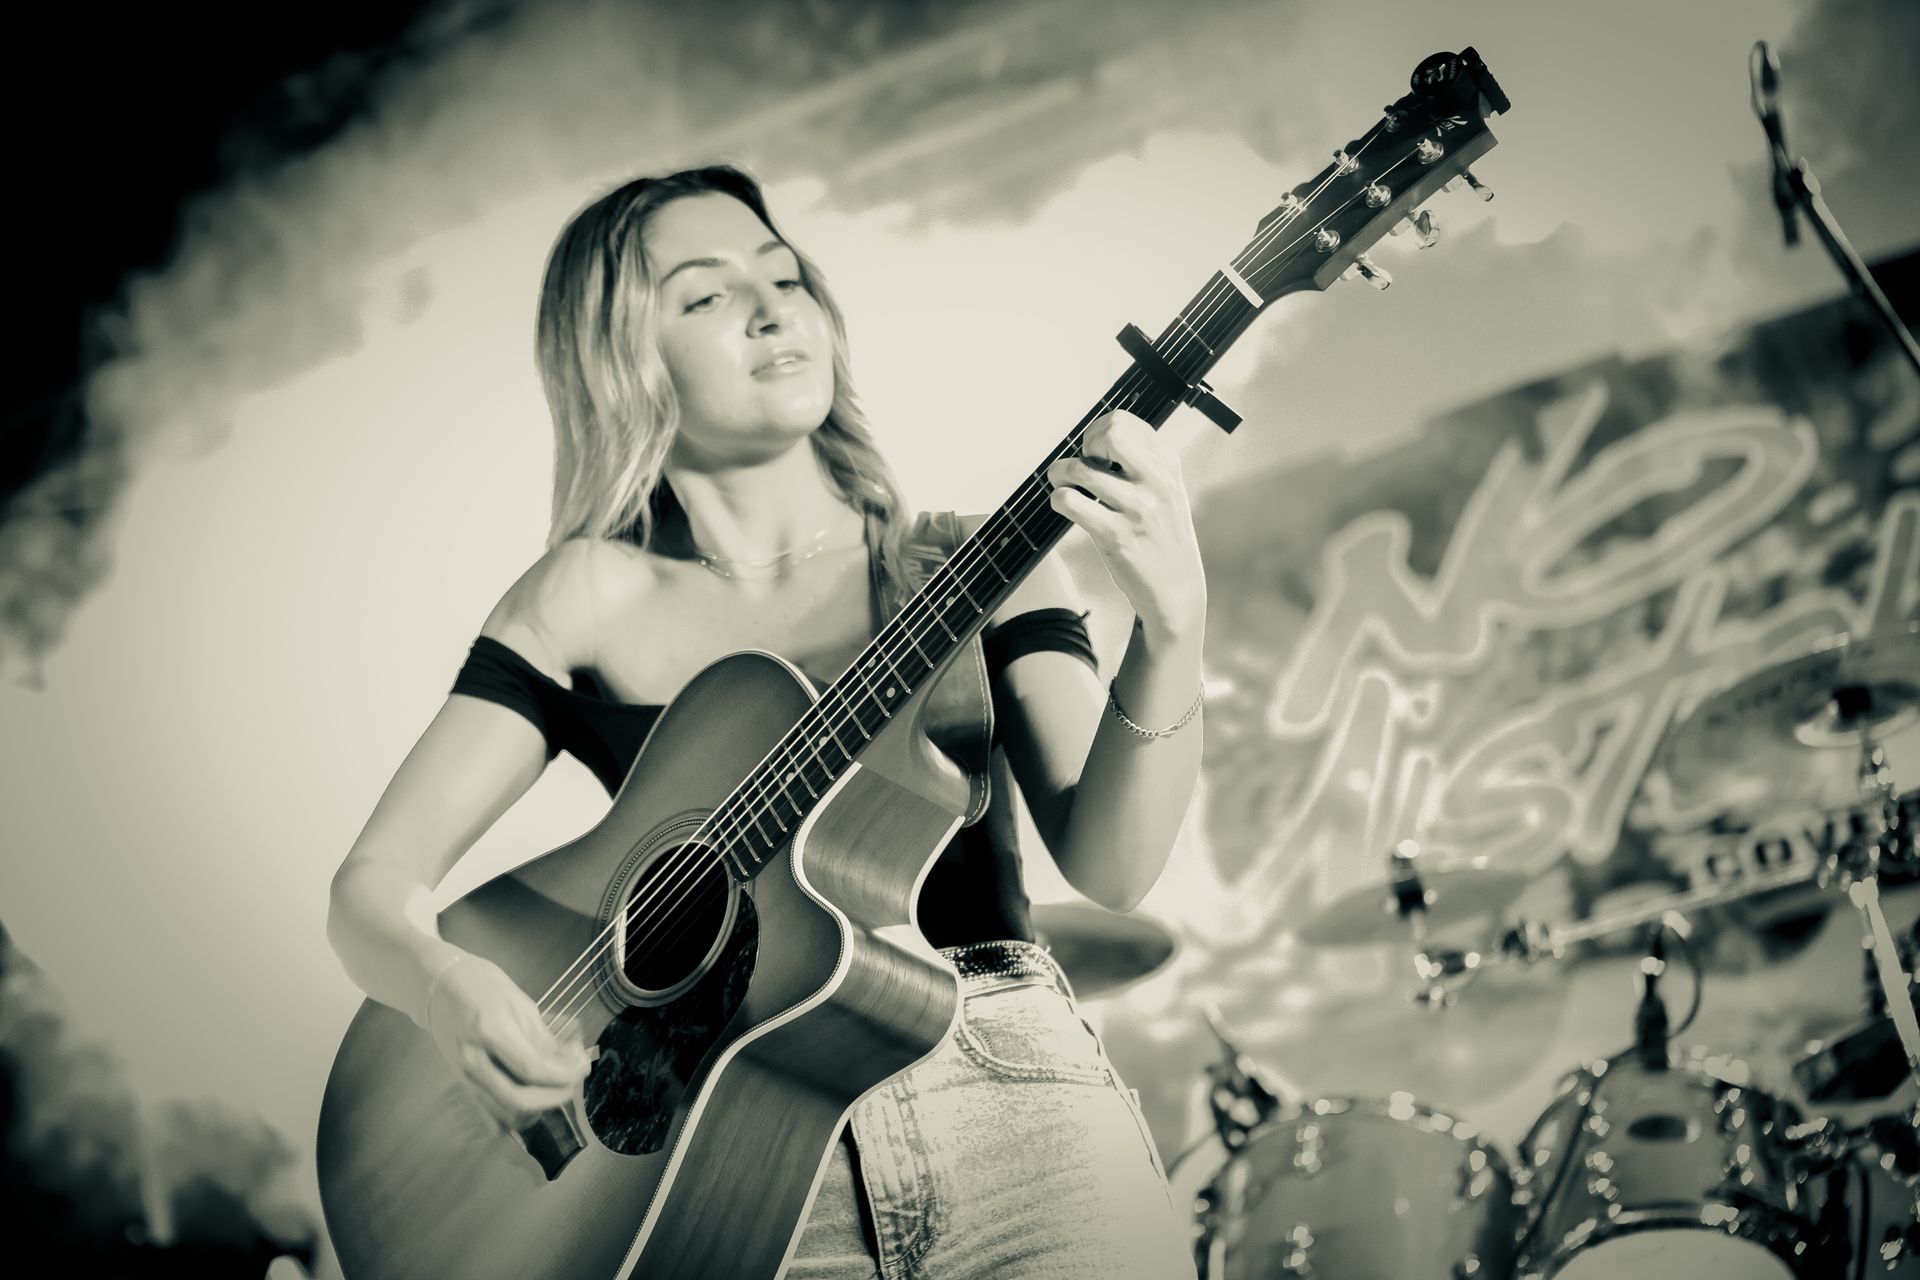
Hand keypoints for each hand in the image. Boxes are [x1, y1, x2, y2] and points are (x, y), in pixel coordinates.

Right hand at [423, 951, 592, 1132]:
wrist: (439, 989)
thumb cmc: (482, 986)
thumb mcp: (520, 1004)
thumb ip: (544, 1038)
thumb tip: (571, 1063)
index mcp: (489, 1032)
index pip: (533, 1070)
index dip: (566, 1074)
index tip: (583, 1063)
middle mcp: (473, 1062)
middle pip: (520, 1101)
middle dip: (557, 1094)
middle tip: (573, 1076)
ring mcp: (464, 1079)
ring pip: (507, 1117)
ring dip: (540, 1108)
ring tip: (555, 1084)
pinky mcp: (464, 1088)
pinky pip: (492, 1120)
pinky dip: (517, 1118)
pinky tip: (532, 1096)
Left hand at [1045, 410, 1205, 647]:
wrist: (1176, 587)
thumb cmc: (1162, 535)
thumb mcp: (1166, 490)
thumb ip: (1141, 462)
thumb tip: (1097, 436)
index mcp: (1168, 465)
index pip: (1124, 422)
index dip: (1098, 433)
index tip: (1096, 453)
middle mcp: (1157, 483)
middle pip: (1111, 434)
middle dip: (1086, 444)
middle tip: (1085, 465)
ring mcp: (1138, 510)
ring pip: (1081, 470)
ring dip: (1060, 473)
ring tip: (1064, 484)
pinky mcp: (1116, 536)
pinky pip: (1070, 502)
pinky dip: (1059, 499)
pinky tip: (1067, 505)